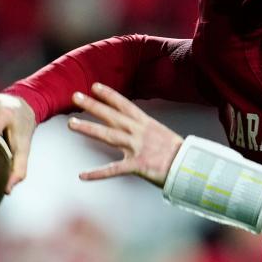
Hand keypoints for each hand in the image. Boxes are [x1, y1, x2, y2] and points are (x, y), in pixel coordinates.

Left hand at [68, 82, 182, 186]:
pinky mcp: (138, 166)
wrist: (190, 167)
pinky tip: (83, 175)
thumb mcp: (162, 135)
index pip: (125, 105)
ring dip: (89, 129)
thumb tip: (136, 128)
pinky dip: (98, 174)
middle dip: (93, 105)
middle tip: (75, 96)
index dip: (109, 95)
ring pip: (108, 136)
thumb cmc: (178, 153)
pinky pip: (114, 170)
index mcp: (146, 124)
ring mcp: (138, 148)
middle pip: (112, 116)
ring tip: (71, 124)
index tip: (95, 86)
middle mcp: (139, 132)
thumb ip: (146, 131)